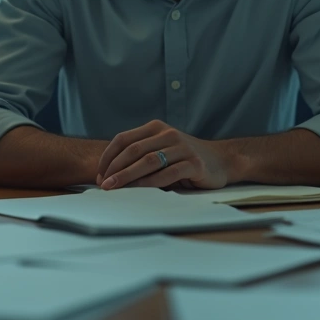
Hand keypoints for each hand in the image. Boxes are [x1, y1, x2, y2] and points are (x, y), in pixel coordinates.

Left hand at [96, 120, 231, 189]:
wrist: (221, 161)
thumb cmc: (184, 159)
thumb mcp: (162, 150)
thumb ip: (141, 155)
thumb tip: (109, 174)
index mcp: (156, 128)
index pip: (124, 139)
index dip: (108, 157)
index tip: (99, 174)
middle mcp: (168, 134)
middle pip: (134, 150)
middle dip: (115, 168)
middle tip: (103, 184)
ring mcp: (183, 147)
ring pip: (149, 161)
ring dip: (128, 176)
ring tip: (114, 188)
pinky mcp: (195, 163)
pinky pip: (168, 173)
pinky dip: (151, 182)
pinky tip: (139, 190)